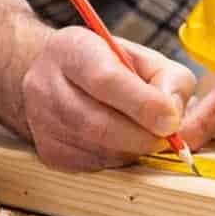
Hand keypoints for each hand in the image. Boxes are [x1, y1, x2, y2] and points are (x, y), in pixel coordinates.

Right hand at [20, 27, 196, 171]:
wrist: (55, 76)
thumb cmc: (107, 65)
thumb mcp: (144, 57)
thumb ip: (169, 80)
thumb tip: (174, 117)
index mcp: (72, 49)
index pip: (106, 80)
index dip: (143, 105)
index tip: (171, 121)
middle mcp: (45, 84)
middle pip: (98, 123)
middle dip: (143, 136)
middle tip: (168, 138)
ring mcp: (40, 121)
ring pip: (97, 149)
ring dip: (132, 149)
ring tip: (145, 134)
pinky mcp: (47, 151)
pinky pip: (91, 166)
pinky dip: (117, 159)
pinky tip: (123, 142)